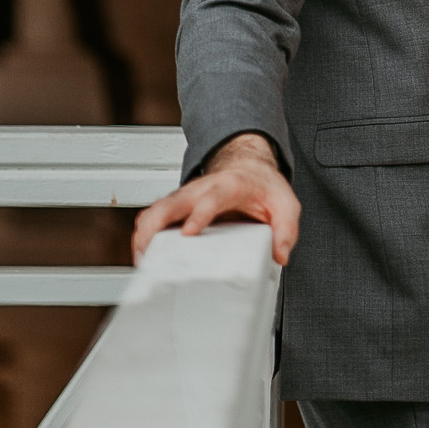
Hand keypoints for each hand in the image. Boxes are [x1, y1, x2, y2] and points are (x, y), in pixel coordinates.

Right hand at [131, 131, 300, 267]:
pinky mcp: (178, 207)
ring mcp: (187, 197)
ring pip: (155, 210)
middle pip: (170, 203)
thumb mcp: (285, 204)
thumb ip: (286, 229)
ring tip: (142, 261)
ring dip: (144, 233)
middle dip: (155, 226)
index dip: (198, 214)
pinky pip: (154, 217)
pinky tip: (144, 256)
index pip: (211, 198)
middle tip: (149, 254)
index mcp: (230, 186)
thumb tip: (279, 255)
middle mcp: (202, 189)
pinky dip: (144, 235)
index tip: (188, 232)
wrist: (249, 166)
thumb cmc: (263, 186)